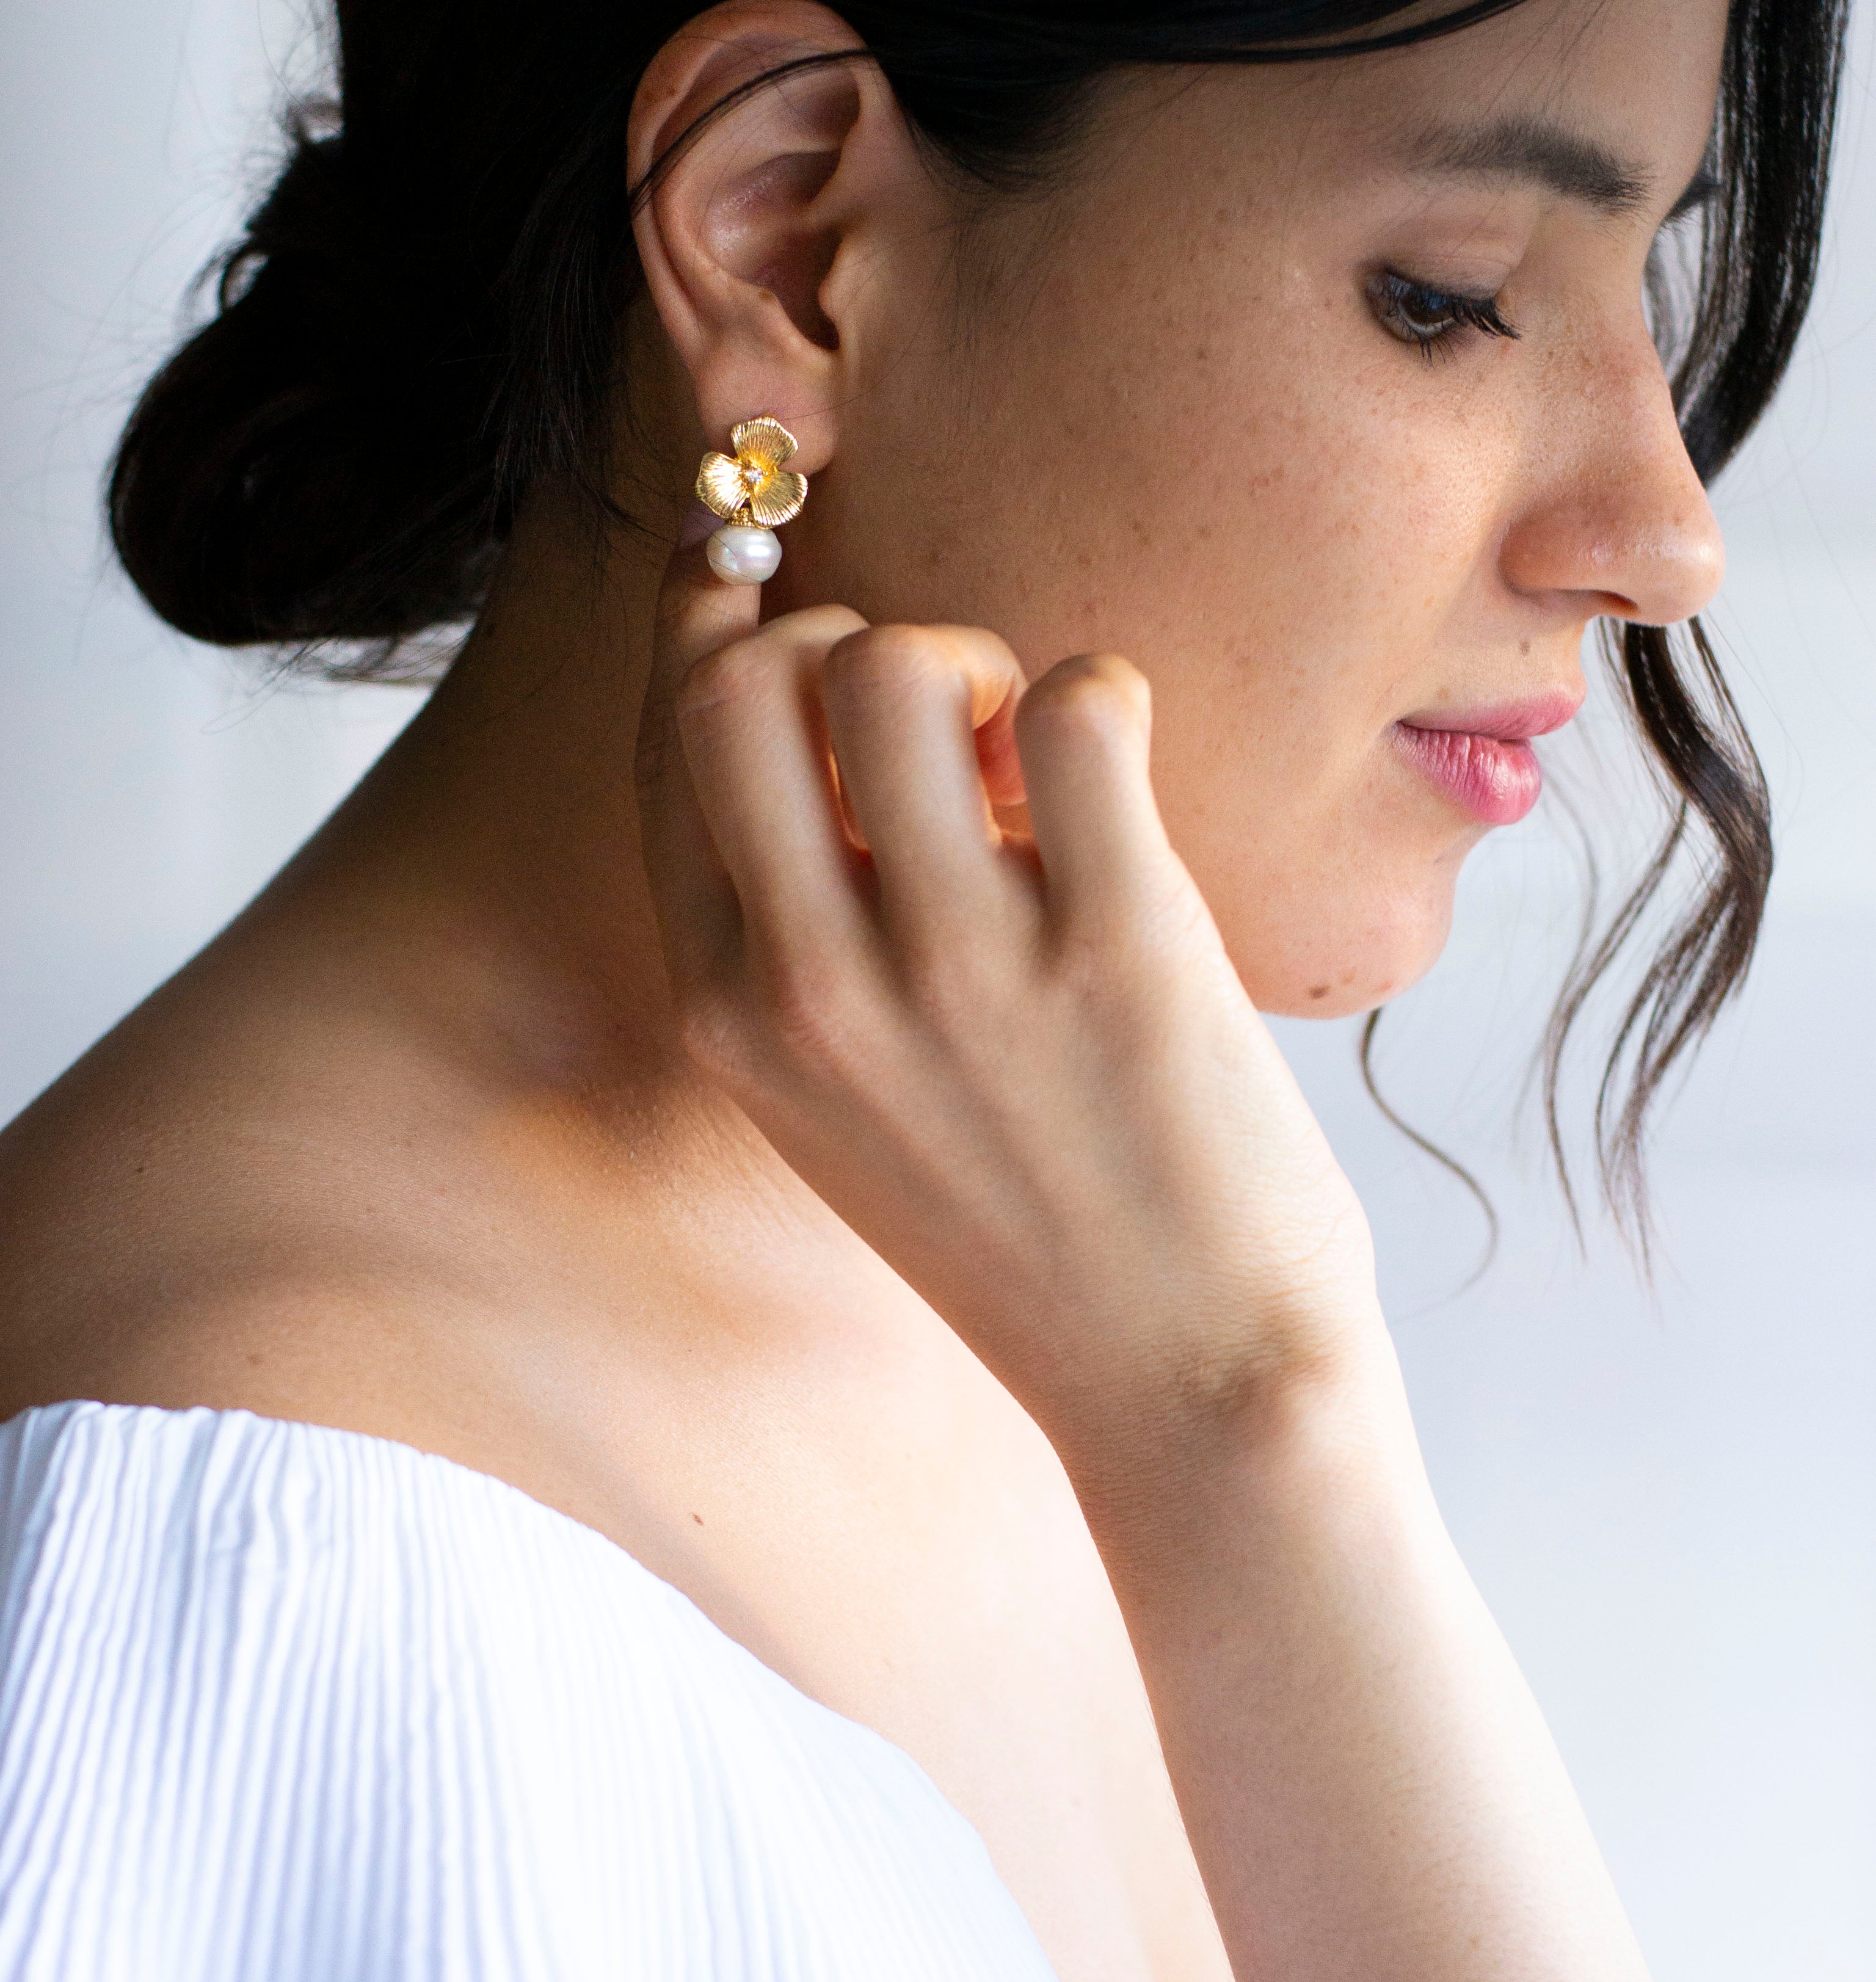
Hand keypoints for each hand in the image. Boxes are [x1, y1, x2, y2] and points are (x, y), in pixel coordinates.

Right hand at [634, 544, 1382, 1482]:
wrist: (1187, 1390)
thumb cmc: (1031, 1234)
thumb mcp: (845, 1109)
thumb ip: (800, 943)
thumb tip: (823, 723)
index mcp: (729, 1018)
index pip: (666, 749)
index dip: (717, 629)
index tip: (775, 591)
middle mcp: (813, 990)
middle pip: (744, 681)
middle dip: (837, 636)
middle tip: (940, 716)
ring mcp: (960, 971)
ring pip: (900, 664)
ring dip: (976, 657)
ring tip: (1035, 753)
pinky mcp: (1118, 949)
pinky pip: (1082, 705)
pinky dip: (1101, 695)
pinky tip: (1121, 772)